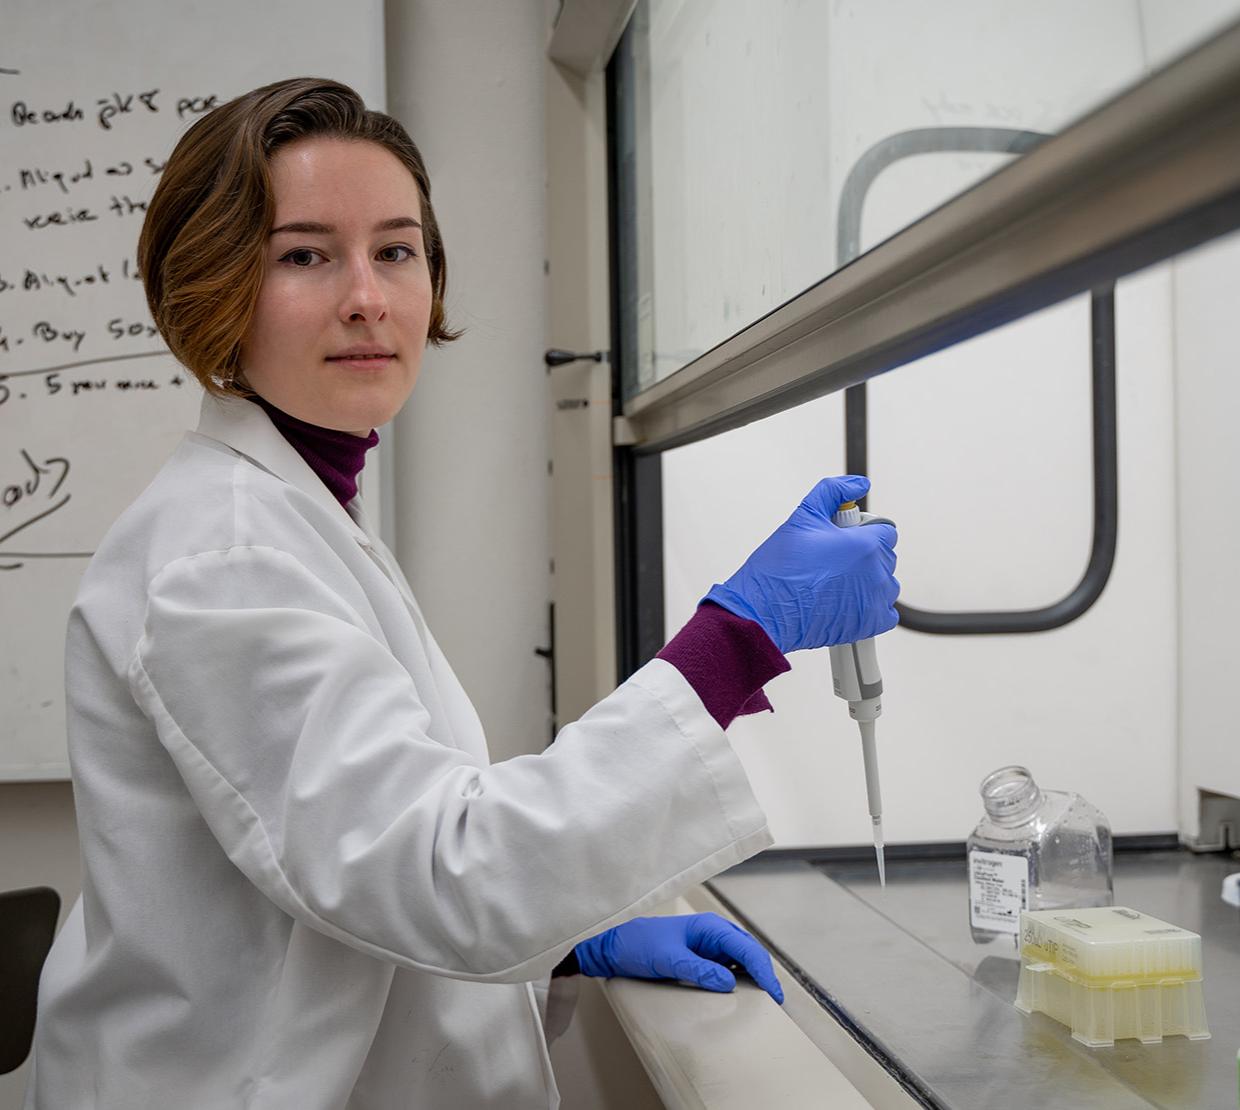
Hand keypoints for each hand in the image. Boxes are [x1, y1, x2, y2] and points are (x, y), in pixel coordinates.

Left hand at [574, 912, 783, 1002]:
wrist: (615, 947)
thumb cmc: (639, 946)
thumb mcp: (668, 959)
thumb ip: (698, 969)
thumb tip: (728, 983)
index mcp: (709, 927)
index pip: (746, 949)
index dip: (763, 972)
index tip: (774, 994)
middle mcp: (713, 934)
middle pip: (749, 953)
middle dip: (764, 975)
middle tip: (775, 1002)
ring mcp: (708, 945)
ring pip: (741, 961)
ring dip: (754, 978)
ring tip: (764, 1001)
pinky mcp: (701, 957)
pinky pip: (727, 968)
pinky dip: (739, 980)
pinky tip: (742, 995)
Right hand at [704, 475, 898, 653]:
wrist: (764, 611)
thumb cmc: (779, 569)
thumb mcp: (803, 516)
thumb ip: (834, 491)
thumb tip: (859, 484)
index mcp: (865, 544)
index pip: (886, 530)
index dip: (864, 530)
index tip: (843, 537)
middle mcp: (876, 572)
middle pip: (885, 556)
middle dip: (864, 555)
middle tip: (831, 560)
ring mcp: (874, 600)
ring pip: (886, 583)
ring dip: (869, 580)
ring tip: (836, 582)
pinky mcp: (869, 624)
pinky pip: (885, 612)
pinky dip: (871, 607)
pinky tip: (846, 602)